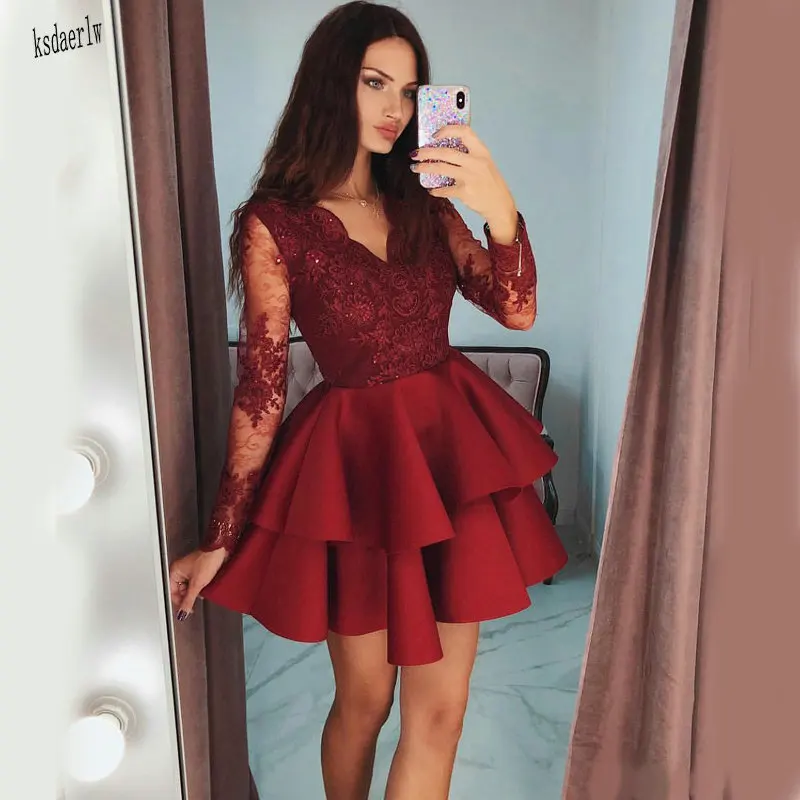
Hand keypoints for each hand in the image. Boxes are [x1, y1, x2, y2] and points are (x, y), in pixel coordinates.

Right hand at [168, 548, 227, 619]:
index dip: (178, 602)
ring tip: (202, 590)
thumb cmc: (207, 559)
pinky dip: (200, 587)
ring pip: (188, 587)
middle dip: (188, 596)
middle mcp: (180, 570)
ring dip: (195, 592)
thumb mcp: (196, 584)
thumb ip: (188, 600)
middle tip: (195, 600)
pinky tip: (205, 587)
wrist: (220, 550)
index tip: (185, 609)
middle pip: (180, 591)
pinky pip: (195, 582)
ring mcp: (189, 569)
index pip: (171, 592)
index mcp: (174, 571)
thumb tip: (183, 612)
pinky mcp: (198, 569)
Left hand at [411, 125, 518, 241]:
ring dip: (425, 168)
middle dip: (427, 152)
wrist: (500, 205)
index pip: (464, 132)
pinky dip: (435, 190)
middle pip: (446, 152)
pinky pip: (444, 189)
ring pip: (441, 168)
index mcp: (481, 151)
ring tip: (416, 168)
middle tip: (416, 153)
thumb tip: (445, 148)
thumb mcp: (485, 163)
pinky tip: (431, 189)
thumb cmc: (490, 183)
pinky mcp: (465, 192)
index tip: (434, 134)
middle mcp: (476, 162)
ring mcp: (470, 177)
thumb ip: (470, 154)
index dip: (447, 130)